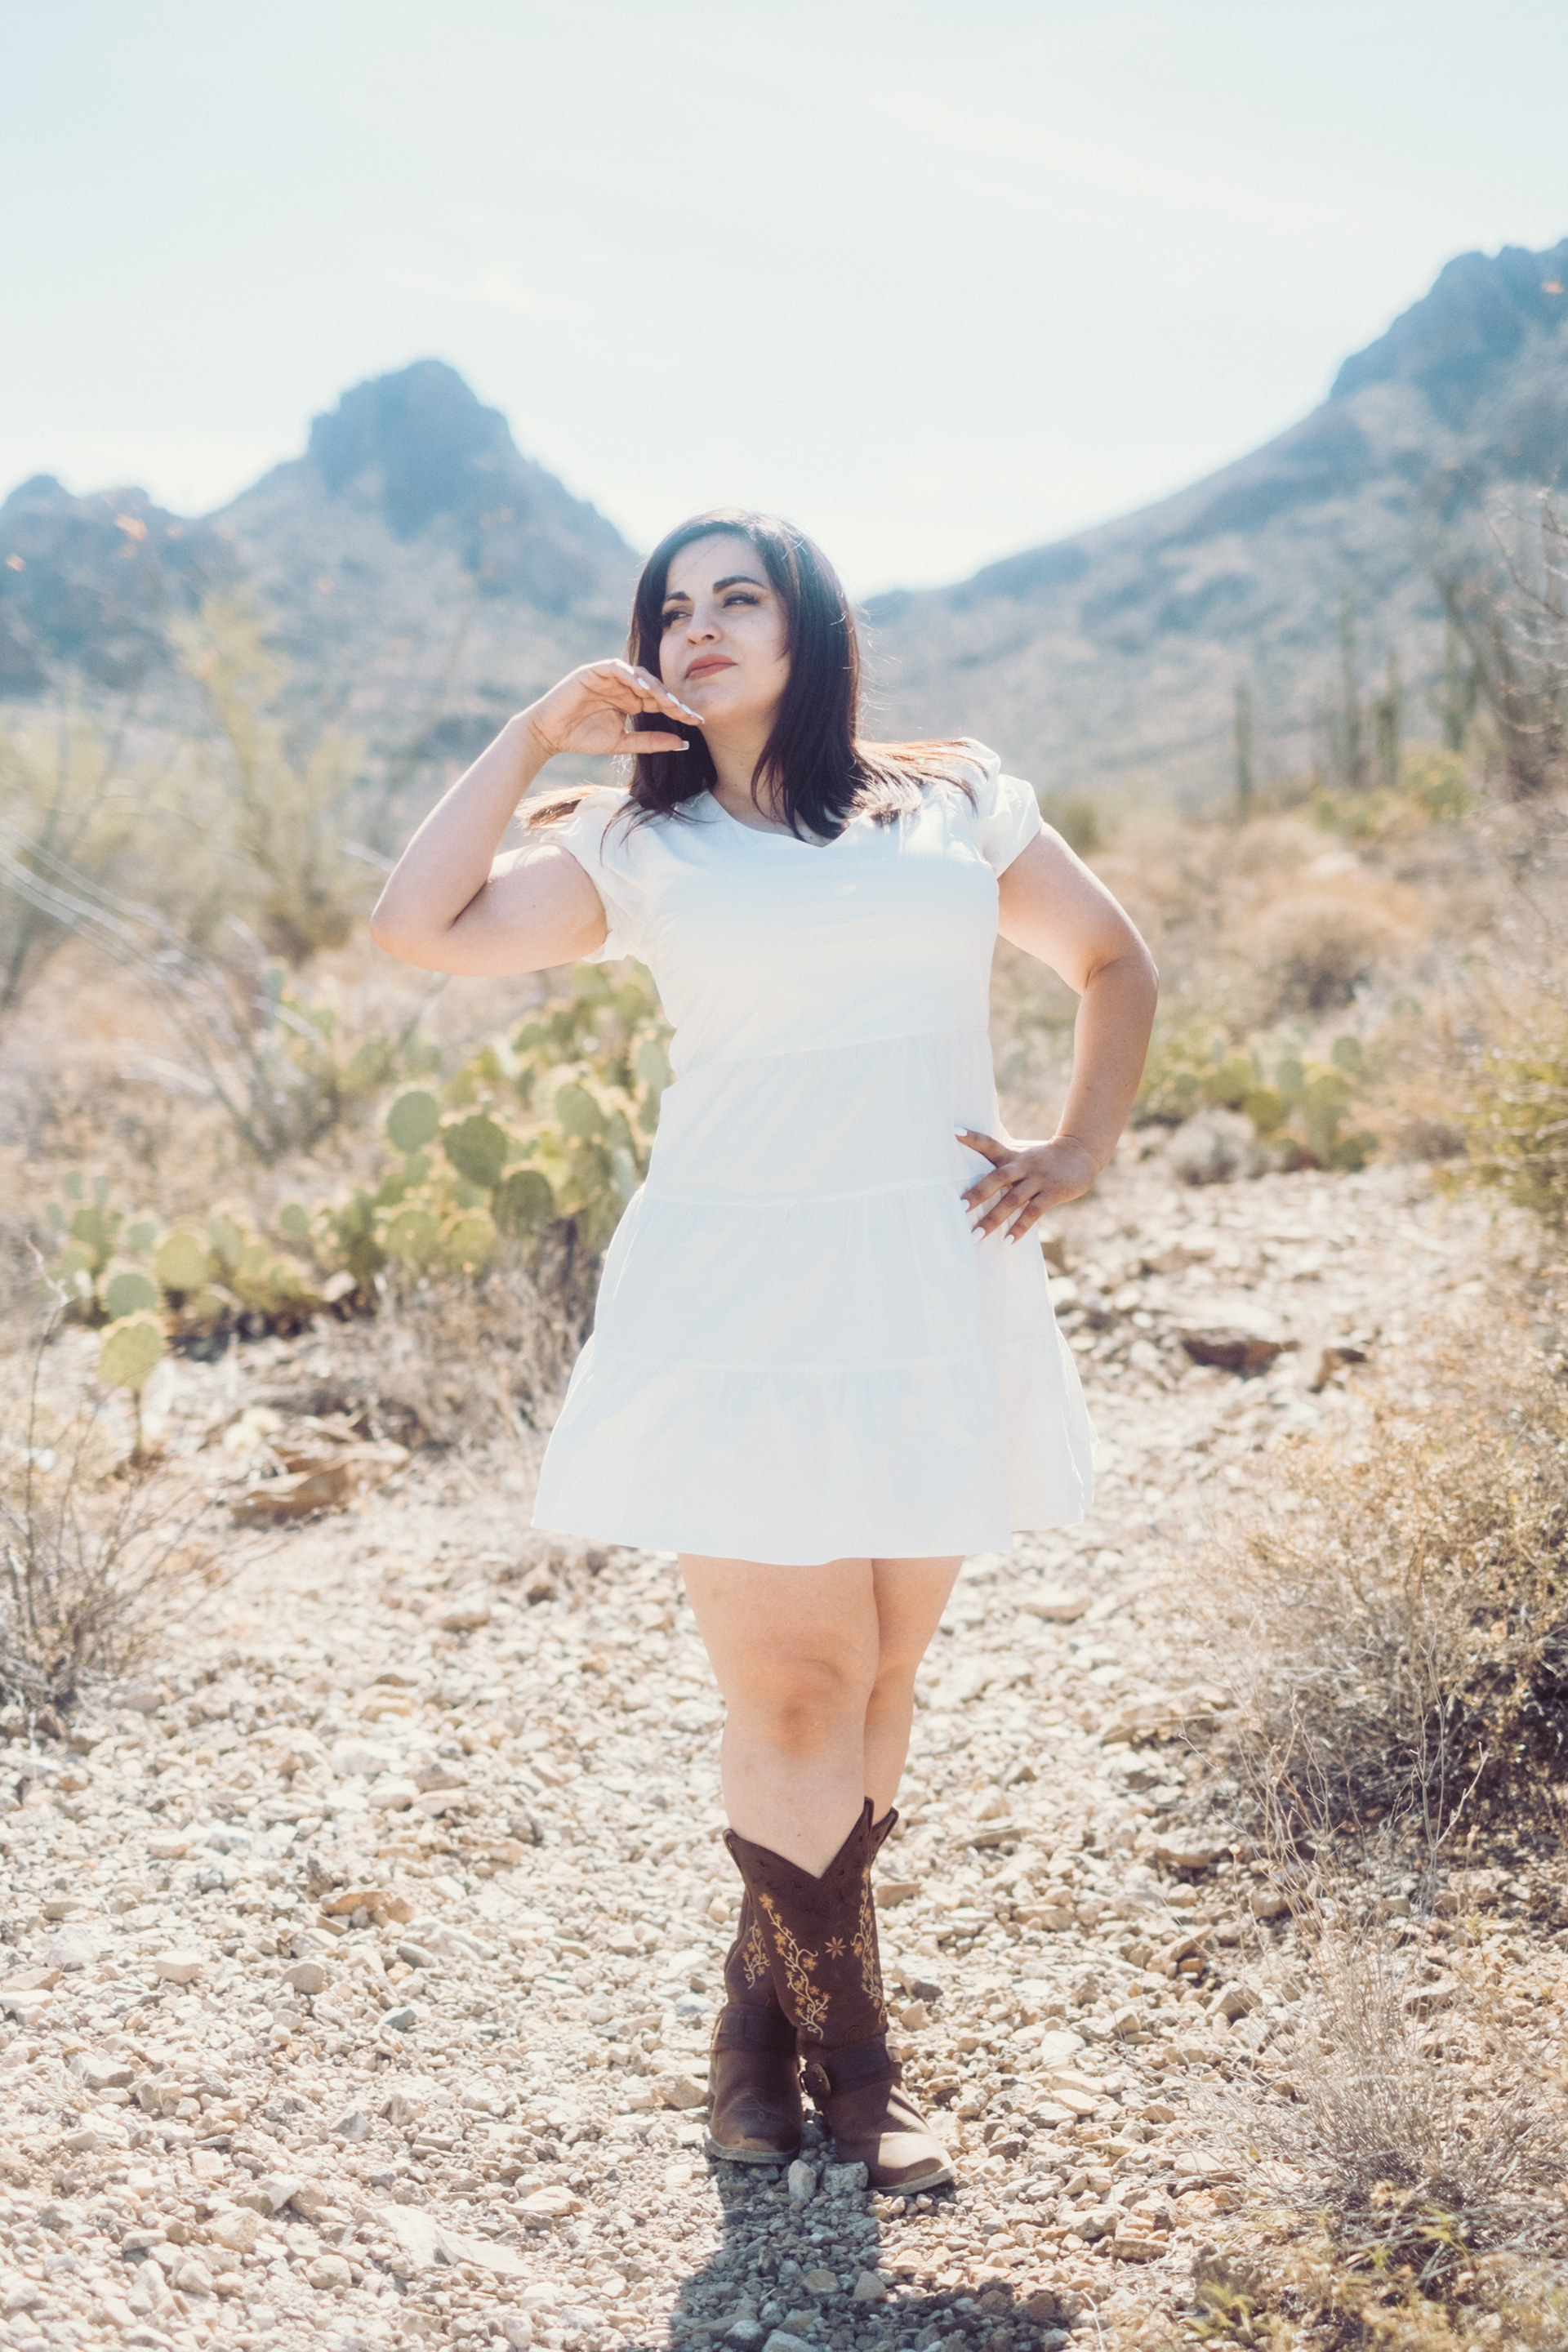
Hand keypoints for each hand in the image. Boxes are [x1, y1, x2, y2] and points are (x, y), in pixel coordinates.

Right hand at [520, 659, 705, 761]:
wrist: (550, 735)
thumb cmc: (583, 738)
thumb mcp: (622, 742)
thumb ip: (650, 741)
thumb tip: (682, 743)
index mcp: (631, 701)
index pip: (660, 702)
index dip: (678, 710)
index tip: (697, 722)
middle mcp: (624, 686)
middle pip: (655, 687)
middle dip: (672, 700)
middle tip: (688, 712)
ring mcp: (610, 676)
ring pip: (640, 675)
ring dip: (656, 688)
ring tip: (670, 703)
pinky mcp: (595, 670)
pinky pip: (617, 668)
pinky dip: (631, 676)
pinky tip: (643, 688)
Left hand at [957, 1128, 1099, 1240]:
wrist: (1081, 1154)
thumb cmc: (1044, 1157)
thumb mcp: (1022, 1152)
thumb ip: (1001, 1156)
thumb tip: (973, 1155)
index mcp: (1012, 1155)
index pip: (989, 1144)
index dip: (973, 1138)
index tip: (955, 1132)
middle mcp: (1022, 1166)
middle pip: (997, 1178)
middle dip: (977, 1193)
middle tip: (959, 1207)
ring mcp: (1038, 1180)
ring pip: (1012, 1200)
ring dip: (993, 1218)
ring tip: (976, 1235)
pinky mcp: (1052, 1193)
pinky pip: (1033, 1213)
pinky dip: (1020, 1227)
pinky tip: (1008, 1241)